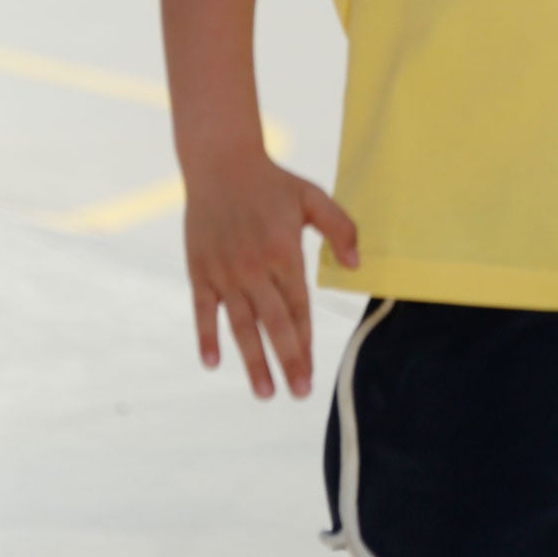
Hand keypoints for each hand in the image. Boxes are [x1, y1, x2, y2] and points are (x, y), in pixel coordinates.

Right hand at [183, 155, 359, 398]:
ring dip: (252, 360)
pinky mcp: (200, 271)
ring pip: (241, 325)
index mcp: (285, 254)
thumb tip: (357, 266)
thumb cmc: (273, 183)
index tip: (311, 373)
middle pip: (274, 325)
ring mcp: (225, 272)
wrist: (220, 163)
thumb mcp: (314, 198)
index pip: (298, 309)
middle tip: (298, 393)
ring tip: (265, 392)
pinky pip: (204, 310)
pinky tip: (213, 362)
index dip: (306, 343)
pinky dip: (207, 337)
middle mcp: (255, 269)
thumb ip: (341, 229)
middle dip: (287, 361)